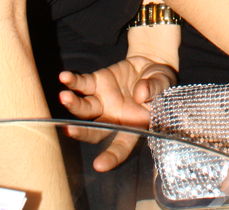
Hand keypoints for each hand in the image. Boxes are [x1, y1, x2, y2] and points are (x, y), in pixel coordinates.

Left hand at [58, 55, 174, 170]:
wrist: (150, 64)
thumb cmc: (159, 82)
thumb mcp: (163, 84)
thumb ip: (154, 89)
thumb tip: (140, 93)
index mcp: (133, 124)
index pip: (122, 145)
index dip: (111, 156)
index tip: (99, 165)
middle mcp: (114, 117)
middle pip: (95, 130)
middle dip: (82, 132)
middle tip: (70, 130)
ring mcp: (104, 100)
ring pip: (85, 108)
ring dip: (73, 104)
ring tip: (64, 97)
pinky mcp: (97, 82)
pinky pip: (83, 84)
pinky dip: (73, 81)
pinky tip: (65, 78)